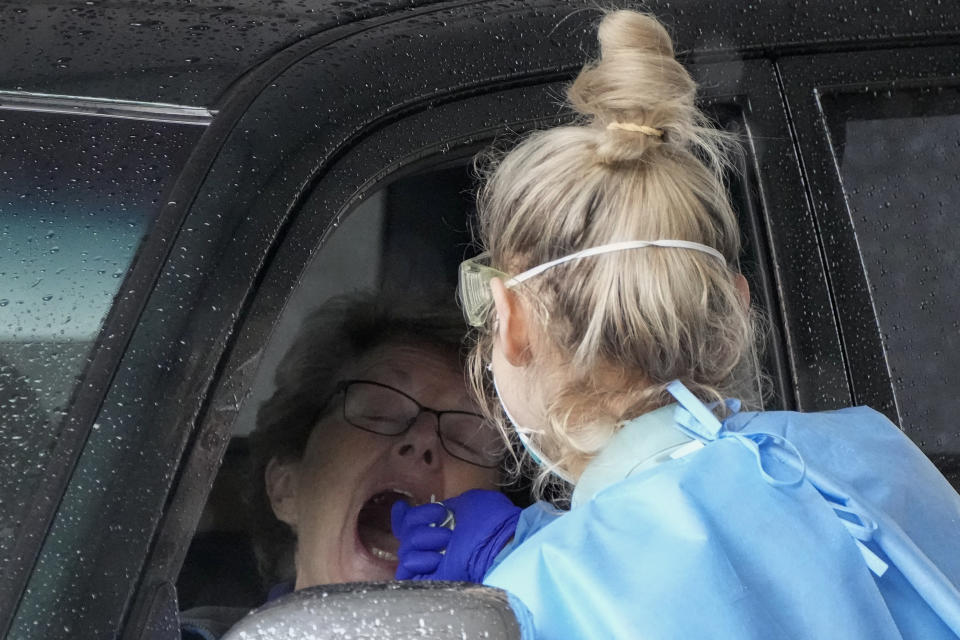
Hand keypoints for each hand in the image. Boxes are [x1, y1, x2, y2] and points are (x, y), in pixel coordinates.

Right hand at [392, 489, 520, 581]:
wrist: (500, 546)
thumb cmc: (492, 522)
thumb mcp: (470, 502)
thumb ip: (446, 505)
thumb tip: (434, 508)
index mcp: (445, 526)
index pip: (413, 523)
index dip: (404, 516)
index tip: (401, 508)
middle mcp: (436, 546)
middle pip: (405, 532)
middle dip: (419, 522)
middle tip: (445, 526)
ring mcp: (432, 564)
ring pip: (405, 547)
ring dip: (424, 538)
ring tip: (448, 542)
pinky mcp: (428, 581)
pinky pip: (406, 567)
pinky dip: (420, 558)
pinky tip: (438, 558)